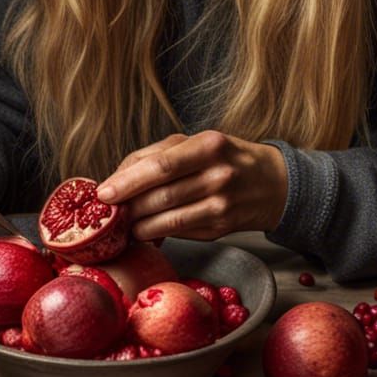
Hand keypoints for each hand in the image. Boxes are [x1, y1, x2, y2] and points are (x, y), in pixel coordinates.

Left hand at [96, 130, 288, 241]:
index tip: (103, 192)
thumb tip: (117, 176)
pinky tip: (147, 229)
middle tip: (109, 211)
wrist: (272, 183)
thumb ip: (158, 154)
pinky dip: (157, 233)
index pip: (161, 166)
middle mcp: (218, 176)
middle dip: (128, 206)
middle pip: (160, 196)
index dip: (128, 182)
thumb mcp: (197, 142)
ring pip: (167, 220)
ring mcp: (221, 205)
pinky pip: (180, 233)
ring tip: (126, 221)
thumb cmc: (226, 157)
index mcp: (209, 145)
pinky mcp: (221, 229)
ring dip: (139, 225)